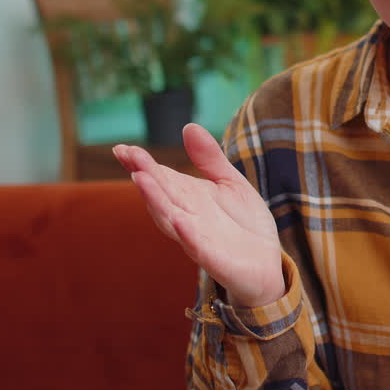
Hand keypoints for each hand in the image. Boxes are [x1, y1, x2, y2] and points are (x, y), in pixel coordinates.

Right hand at [114, 124, 285, 307]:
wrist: (267, 263)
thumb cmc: (244, 223)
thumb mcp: (230, 182)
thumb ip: (210, 158)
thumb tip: (188, 126)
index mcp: (188, 197)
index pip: (161, 177)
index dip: (141, 163)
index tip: (122, 148)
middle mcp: (186, 216)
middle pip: (161, 194)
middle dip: (145, 175)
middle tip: (128, 156)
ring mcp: (197, 238)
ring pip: (170, 219)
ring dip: (156, 201)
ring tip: (141, 178)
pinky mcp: (214, 258)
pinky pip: (197, 247)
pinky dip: (187, 234)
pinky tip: (179, 220)